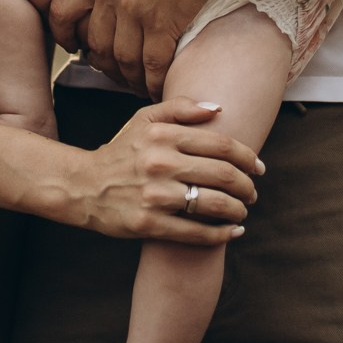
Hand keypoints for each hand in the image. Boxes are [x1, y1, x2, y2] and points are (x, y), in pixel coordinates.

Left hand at [50, 0, 217, 95]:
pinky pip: (153, 64)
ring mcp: (136, 9)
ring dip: (130, 76)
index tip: (74, 44)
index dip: (64, 32)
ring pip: (122, 58)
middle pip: (95, 42)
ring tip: (139, 83)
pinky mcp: (164, 22)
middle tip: (114, 70)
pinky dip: (155, 80)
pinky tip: (160, 85)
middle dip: (103, 62)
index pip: (62, 8)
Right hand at [70, 97, 262, 243]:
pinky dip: (221, 234)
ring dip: (238, 210)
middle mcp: (160, 163)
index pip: (222, 145)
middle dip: (247, 186)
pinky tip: (232, 231)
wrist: (83, 187)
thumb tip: (219, 109)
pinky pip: (196, 232)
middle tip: (253, 192)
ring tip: (243, 211)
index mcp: (163, 136)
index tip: (259, 167)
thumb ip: (181, 108)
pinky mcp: (148, 224)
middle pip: (223, 174)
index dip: (248, 157)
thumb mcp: (143, 119)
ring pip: (214, 204)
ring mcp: (154, 195)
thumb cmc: (121, 152)